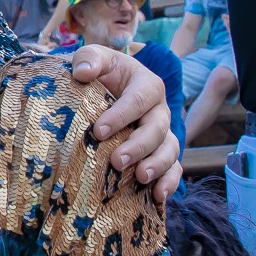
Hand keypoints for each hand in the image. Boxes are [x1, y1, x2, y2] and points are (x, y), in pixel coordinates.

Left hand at [69, 45, 181, 203]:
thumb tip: (82, 73)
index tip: (98, 131)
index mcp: (147, 84)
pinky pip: (174, 169)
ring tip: (141, 178)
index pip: (138, 100)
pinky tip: (157, 196)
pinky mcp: (161, 152)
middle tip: (117, 161)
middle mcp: (159, 110)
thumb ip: (89, 59)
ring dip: (157, 165)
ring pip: (170, 150)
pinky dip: (170, 182)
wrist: (108, 87)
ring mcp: (163, 133)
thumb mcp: (95, 58)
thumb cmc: (101, 73)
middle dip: (139, 146)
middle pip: (157, 128)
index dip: (121, 116)